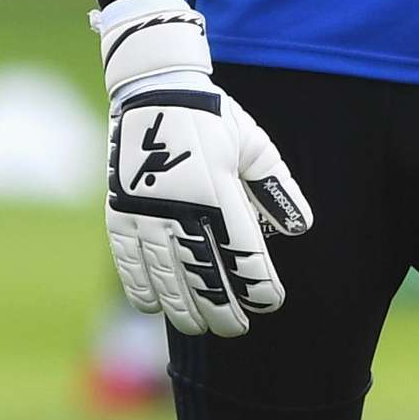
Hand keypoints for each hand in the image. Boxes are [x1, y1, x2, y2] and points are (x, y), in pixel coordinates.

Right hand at [94, 0, 311, 338]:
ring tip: (198, 328)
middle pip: (203, 276)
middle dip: (221, 309)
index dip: (258, 285)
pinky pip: (128, 260)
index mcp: (218, 191)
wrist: (152, 90)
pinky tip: (154, 307)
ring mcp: (144, 212)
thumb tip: (299, 230)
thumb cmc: (213, 118)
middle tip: (234, 328)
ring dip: (182, 308)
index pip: (243, 254)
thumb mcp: (255, 145)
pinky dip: (141, 287)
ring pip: (165, 275)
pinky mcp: (119, 212)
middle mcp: (179, 208)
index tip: (269, 303)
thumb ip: (277, 188)